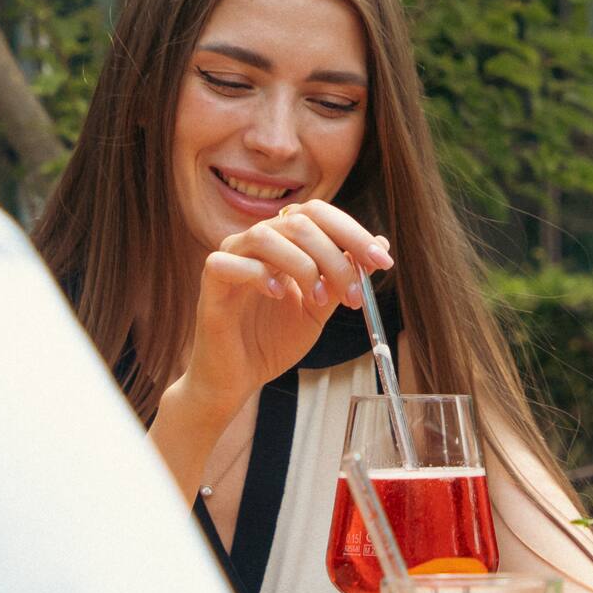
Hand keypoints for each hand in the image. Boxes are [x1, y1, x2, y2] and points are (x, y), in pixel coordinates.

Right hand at [178, 200, 393, 416]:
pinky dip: (257, 273)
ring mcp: (230, 258)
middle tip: (354, 292)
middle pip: (297, 221)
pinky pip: (227, 262)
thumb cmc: (273, 341)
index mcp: (283, 242)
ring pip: (264, 236)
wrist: (238, 379)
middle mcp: (255, 242)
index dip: (353, 232)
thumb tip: (380, 244)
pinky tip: (278, 295)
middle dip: (335, 255)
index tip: (382, 260)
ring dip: (302, 264)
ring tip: (318, 299)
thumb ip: (343, 277)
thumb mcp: (319, 308)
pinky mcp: (210, 284)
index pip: (318, 214)